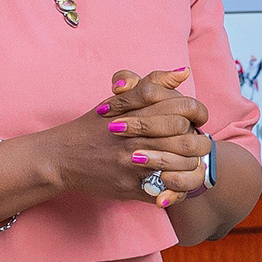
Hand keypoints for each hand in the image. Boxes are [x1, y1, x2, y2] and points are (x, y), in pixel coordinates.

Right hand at [102, 68, 215, 209]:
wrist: (62, 157)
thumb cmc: (94, 126)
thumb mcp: (119, 99)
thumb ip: (153, 83)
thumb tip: (184, 72)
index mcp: (137, 112)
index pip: (184, 108)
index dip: (198, 113)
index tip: (197, 119)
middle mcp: (137, 136)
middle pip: (187, 138)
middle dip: (199, 142)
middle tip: (197, 143)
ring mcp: (133, 164)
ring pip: (182, 166)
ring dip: (191, 164)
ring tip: (188, 161)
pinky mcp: (130, 188)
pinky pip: (166, 190)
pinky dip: (176, 187)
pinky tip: (174, 179)